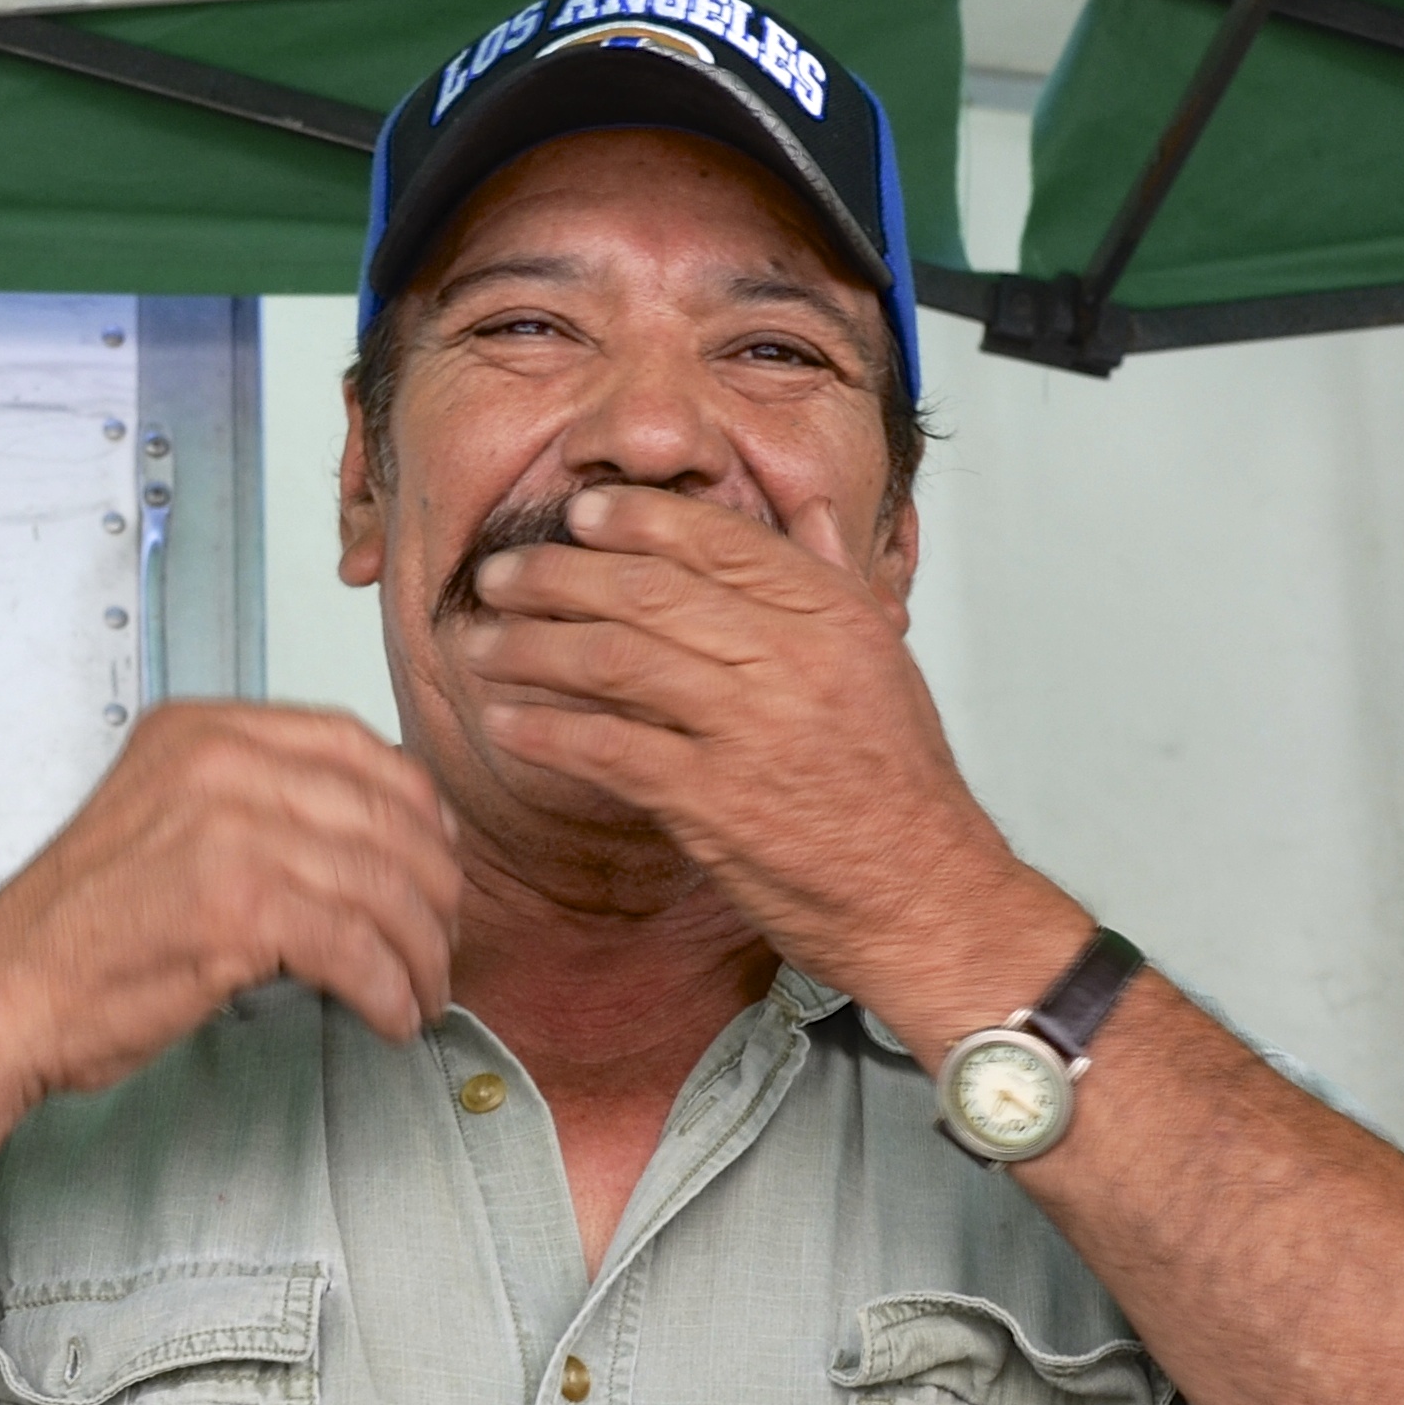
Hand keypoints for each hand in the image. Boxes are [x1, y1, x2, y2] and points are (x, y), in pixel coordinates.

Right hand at [0, 700, 462, 1098]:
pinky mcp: (236, 905)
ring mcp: (228, 829)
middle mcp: (219, 762)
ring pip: (383, 885)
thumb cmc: (85, 928)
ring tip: (424, 994)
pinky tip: (392, 1018)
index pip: (355, 745)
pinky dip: (389, 990)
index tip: (437, 861)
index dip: (416, 808)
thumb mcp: (166, 818)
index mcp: (204, 729)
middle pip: (385, 815)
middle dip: (433, 890)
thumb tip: (376, 835)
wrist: (5, 994)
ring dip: (421, 952)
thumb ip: (254, 803)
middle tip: (442, 944)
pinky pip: (357, 947)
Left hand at [451, 486, 1072, 1041]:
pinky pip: (609, 749)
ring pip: (617, 660)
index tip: (580, 511)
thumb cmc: (901, 788)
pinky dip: (548, 730)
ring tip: (480, 641)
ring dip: (533, 646)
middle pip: (649, 590)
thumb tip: (807, 507)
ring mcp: (751, 731)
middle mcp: (792, 661)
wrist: (923, 897)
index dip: (636, 518)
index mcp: (834, 616)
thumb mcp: (886, 659)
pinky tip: (506, 721)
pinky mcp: (715, 803)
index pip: (719, 538)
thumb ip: (836, 577)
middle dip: (557, 574)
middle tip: (500, 572)